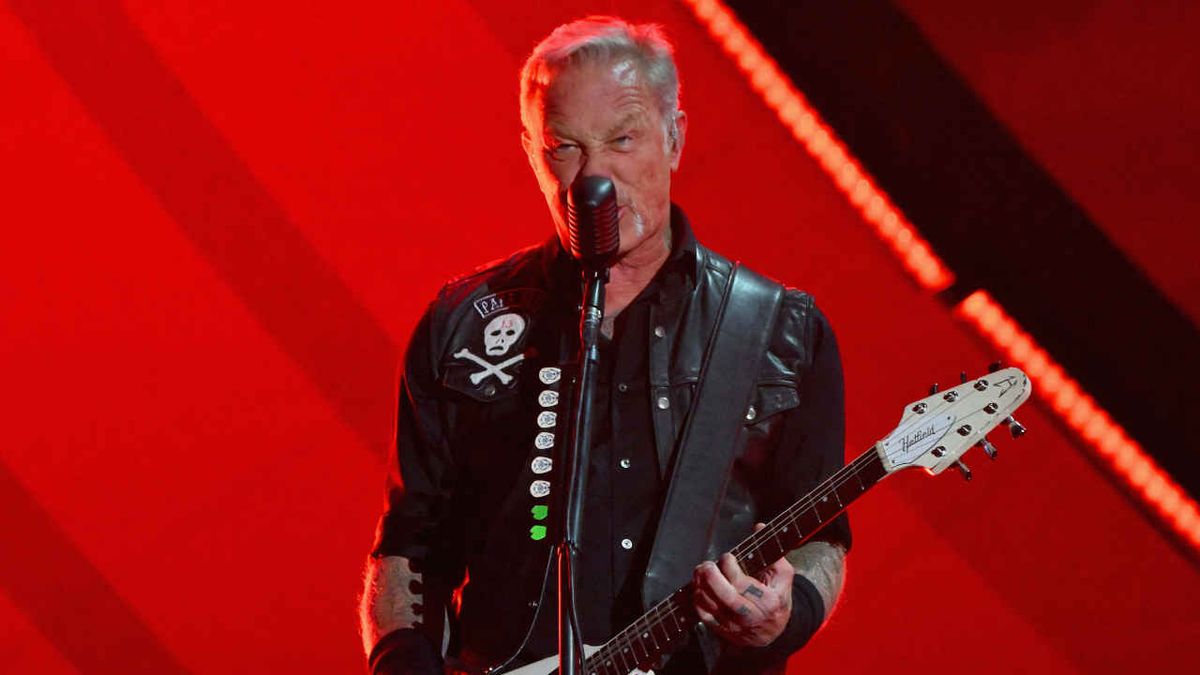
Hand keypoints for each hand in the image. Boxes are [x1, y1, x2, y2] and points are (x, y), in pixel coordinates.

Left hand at [692, 524, 792, 646]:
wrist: (773, 630)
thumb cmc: (776, 597)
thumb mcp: (783, 575)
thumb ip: (772, 551)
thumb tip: (758, 527)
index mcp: (768, 602)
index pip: (744, 584)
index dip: (730, 568)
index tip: (726, 557)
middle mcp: (752, 616)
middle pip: (727, 598)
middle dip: (712, 579)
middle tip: (706, 565)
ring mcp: (736, 626)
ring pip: (712, 607)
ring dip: (701, 587)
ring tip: (700, 572)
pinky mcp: (723, 631)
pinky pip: (704, 616)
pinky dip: (698, 601)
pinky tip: (698, 587)